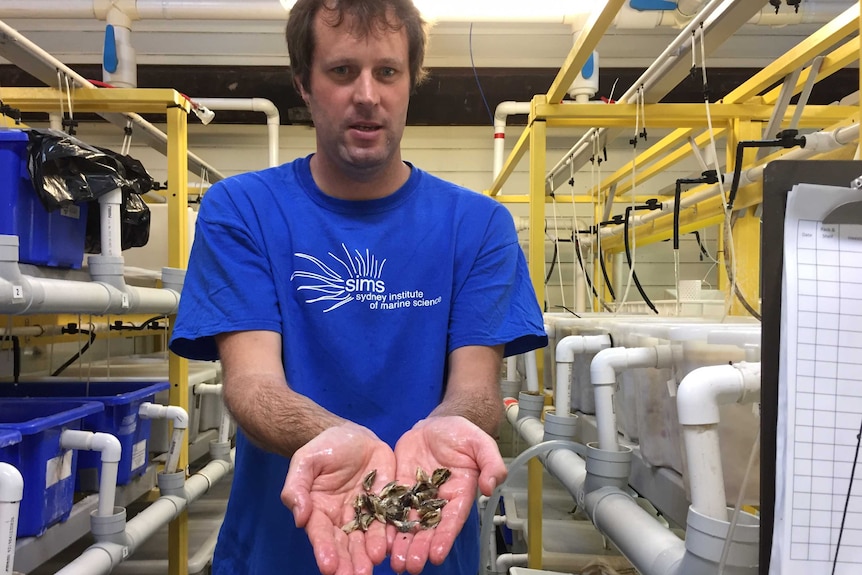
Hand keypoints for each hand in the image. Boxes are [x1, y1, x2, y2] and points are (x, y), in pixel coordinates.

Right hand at [282, 422, 395, 574]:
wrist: (351, 435)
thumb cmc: (323, 449)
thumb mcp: (305, 462)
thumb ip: (297, 488)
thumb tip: (299, 517)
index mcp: (319, 512)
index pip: (322, 535)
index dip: (325, 550)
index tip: (329, 567)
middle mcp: (343, 518)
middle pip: (346, 543)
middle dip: (351, 561)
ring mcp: (366, 511)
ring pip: (368, 536)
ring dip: (370, 553)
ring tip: (374, 565)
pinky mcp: (386, 501)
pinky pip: (389, 519)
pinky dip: (390, 533)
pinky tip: (391, 545)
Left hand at [388, 416, 507, 573]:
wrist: (437, 425)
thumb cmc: (462, 434)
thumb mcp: (481, 444)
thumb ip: (491, 463)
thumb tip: (491, 486)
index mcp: (460, 494)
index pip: (452, 520)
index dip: (444, 537)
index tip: (436, 554)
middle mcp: (438, 501)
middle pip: (428, 529)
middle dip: (419, 548)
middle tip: (410, 566)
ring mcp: (417, 496)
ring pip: (408, 523)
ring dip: (401, 543)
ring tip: (394, 562)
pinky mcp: (399, 488)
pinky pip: (391, 507)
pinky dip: (385, 523)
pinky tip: (378, 538)